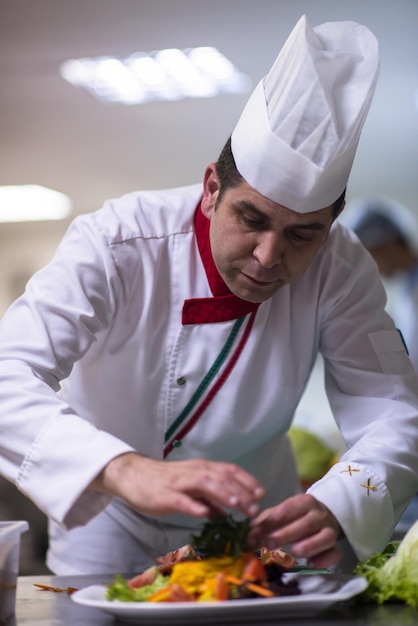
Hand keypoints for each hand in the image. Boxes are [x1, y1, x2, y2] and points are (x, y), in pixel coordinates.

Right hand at [90, 452, 265, 519]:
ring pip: (205, 483)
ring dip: (222, 493)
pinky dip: (194, 505)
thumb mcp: (190, 488)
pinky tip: (204, 513)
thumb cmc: (163, 482)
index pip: (229, 470)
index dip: (246, 480)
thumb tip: (226, 512)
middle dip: (240, 492)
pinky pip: (181, 499)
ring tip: (237, 505)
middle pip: (221, 477)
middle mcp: (194, 471)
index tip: (261, 493)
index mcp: (202, 468)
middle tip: (255, 508)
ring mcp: (179, 482)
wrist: (133, 475)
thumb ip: (208, 498)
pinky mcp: (164, 495)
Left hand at [246, 493, 341, 568]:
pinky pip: (335, 553)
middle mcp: (318, 514)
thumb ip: (265, 524)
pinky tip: (311, 564)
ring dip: (310, 545)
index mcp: (303, 502)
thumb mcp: (281, 513)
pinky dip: (325, 559)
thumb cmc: (297, 516)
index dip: (269, 523)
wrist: (325, 515)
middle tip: (269, 544)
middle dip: (286, 534)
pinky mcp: (336, 546)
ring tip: (294, 552)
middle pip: (306, 523)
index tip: (253, 537)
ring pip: (325, 537)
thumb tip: (248, 538)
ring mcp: (329, 530)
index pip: (286, 510)